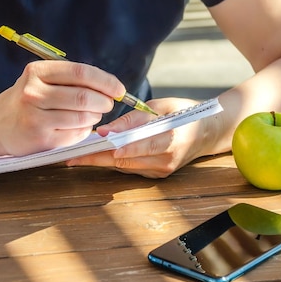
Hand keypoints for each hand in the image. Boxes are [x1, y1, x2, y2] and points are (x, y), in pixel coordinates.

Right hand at [0, 60, 126, 155]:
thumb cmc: (27, 99)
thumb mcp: (40, 79)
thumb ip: (70, 79)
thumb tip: (110, 87)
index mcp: (37, 72)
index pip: (80, 73)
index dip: (105, 81)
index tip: (118, 88)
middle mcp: (34, 93)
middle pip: (83, 97)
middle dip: (104, 102)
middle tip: (108, 104)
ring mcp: (35, 117)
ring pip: (82, 117)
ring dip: (95, 117)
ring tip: (92, 115)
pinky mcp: (40, 138)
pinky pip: (75, 134)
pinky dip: (84, 131)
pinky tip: (78, 127)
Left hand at [67, 97, 214, 177]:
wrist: (209, 132)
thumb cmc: (184, 113)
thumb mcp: (162, 107)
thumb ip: (135, 120)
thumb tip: (106, 130)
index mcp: (171, 140)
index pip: (139, 146)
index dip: (115, 146)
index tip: (94, 144)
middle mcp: (166, 161)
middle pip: (125, 161)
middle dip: (96, 158)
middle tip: (71, 156)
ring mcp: (161, 171)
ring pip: (124, 167)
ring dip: (100, 161)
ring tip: (76, 154)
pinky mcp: (157, 174)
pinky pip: (129, 168)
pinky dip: (111, 161)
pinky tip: (94, 155)